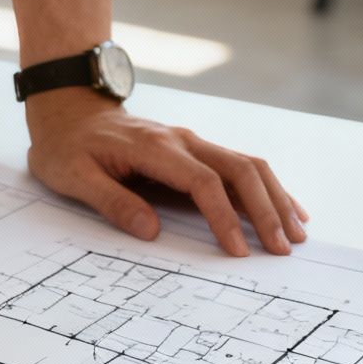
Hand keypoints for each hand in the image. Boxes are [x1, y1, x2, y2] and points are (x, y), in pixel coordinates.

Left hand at [25, 89, 308, 257]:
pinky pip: (239, 165)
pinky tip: (287, 209)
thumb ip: (111, 201)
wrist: (67, 113)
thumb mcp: (72, 177)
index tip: (238, 251)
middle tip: (283, 248)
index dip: (224, 217)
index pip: (203, 182)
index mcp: (153, 147)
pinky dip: (266, 188)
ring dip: (276, 198)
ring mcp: (191, 143)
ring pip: (247, 164)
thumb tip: (151, 231)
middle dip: (266, 209)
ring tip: (296, 234)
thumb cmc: (66, 148)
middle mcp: (181, 140)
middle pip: (239, 169)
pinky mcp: (194, 151)